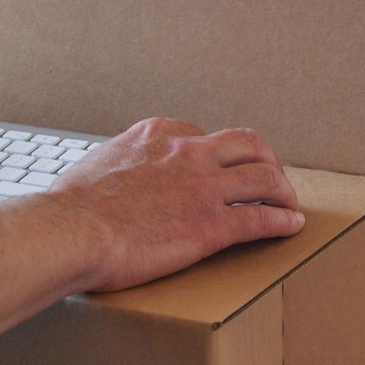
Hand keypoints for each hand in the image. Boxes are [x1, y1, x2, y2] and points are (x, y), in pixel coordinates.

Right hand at [48, 117, 304, 292]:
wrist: (72, 230)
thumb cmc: (74, 206)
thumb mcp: (101, 162)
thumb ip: (123, 162)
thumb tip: (117, 174)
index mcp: (159, 134)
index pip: (204, 135)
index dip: (220, 155)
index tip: (223, 169)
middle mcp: (188, 152)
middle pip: (248, 144)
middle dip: (266, 159)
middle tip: (271, 177)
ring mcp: (204, 186)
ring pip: (264, 177)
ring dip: (283, 190)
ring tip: (289, 202)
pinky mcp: (212, 224)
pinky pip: (261, 218)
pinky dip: (283, 221)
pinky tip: (292, 226)